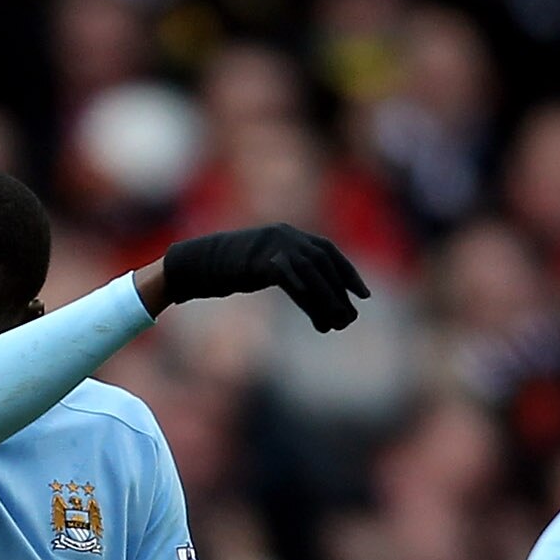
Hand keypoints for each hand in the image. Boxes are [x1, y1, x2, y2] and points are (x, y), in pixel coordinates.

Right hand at [146, 224, 370, 330]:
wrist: (196, 264)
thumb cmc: (229, 270)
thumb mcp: (264, 269)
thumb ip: (289, 275)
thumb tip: (314, 296)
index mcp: (288, 234)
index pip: (327, 250)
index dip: (347, 272)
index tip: (363, 295)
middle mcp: (284, 235)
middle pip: (323, 263)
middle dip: (340, 291)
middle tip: (350, 318)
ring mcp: (271, 246)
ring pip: (311, 273)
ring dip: (327, 300)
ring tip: (336, 325)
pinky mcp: (259, 262)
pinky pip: (291, 281)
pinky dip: (307, 299)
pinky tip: (317, 318)